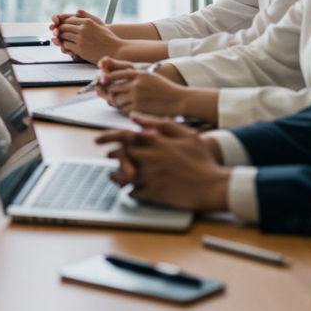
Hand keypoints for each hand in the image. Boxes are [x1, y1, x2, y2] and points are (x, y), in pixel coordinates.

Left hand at [56, 15, 124, 63]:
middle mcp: (83, 29)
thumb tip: (77, 11)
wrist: (116, 50)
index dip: (64, 24)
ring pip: (64, 36)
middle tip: (58, 34)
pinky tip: (67, 47)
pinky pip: (66, 44)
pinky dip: (64, 45)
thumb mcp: (99, 24)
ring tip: (61, 40)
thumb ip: (88, 17)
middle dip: (60, 30)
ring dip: (61, 38)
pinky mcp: (80, 48)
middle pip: (64, 27)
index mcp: (88, 22)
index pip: (69, 20)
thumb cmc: (109, 38)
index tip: (63, 28)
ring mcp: (81, 39)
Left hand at [95, 58, 185, 116]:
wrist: (178, 99)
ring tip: (122, 103)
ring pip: (116, 99)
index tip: (105, 82)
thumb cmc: (165, 88)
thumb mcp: (150, 76)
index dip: (108, 78)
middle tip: (113, 95)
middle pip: (113, 87)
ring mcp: (136, 96)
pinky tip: (129, 108)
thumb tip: (117, 79)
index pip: (115, 74)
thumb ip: (135, 76)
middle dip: (111, 92)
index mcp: (138, 74)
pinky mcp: (138, 107)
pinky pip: (123, 109)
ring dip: (117, 102)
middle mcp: (136, 84)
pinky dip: (123, 109)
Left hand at [95, 114, 230, 211]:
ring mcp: (151, 176)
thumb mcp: (186, 135)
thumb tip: (135, 116)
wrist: (214, 186)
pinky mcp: (154, 193)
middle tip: (109, 157)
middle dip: (112, 156)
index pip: (124, 135)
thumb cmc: (202, 160)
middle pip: (119, 155)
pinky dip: (130, 190)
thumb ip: (159, 123)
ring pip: (122, 175)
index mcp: (157, 142)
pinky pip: (133, 192)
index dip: (107, 136)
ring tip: (115, 175)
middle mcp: (151, 158)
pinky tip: (132, 188)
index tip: (97, 139)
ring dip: (116, 175)